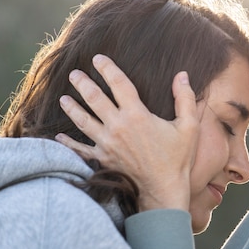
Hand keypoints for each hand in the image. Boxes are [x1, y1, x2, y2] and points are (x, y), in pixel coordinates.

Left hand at [56, 54, 198, 211]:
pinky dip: (68, 143)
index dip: (108, 68)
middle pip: (95, 99)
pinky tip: (59, 135)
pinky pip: (80, 149)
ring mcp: (107, 144)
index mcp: (137, 115)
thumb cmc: (178, 158)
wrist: (164, 190)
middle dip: (83, 83)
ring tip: (63, 97)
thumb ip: (185, 98)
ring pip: (83, 121)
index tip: (98, 58)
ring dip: (72, 108)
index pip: (119, 84)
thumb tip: (182, 75)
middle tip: (75, 73)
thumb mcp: (189, 126)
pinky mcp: (102, 160)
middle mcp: (118, 126)